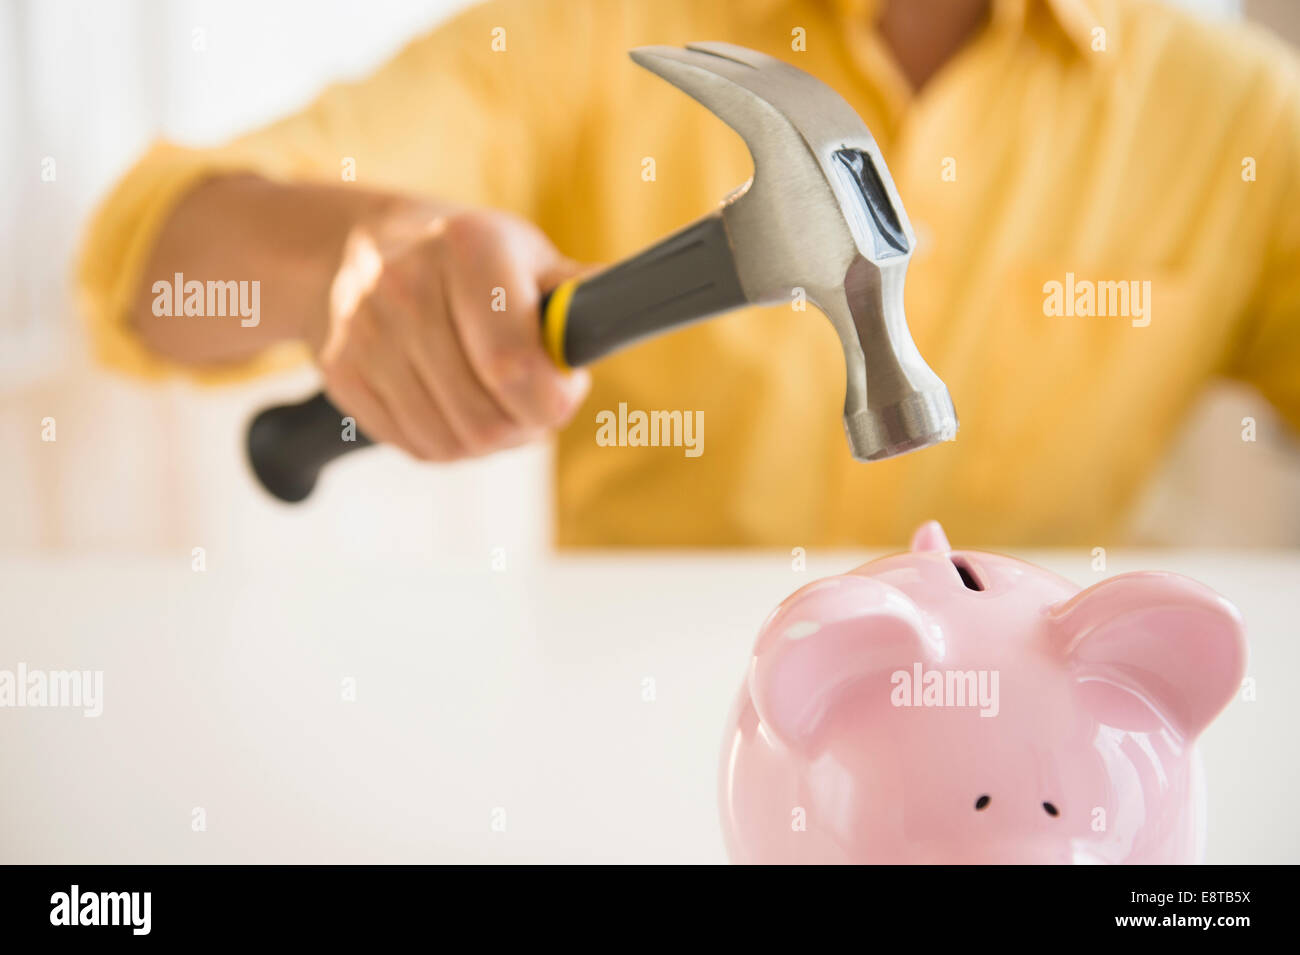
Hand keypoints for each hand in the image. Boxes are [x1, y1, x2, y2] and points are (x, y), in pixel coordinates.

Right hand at [310, 206, 590, 460]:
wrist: (361, 248)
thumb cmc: (468, 258)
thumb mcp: (526, 254)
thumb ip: (574, 294)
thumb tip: (617, 316)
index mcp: (468, 247)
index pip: (513, 365)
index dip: (553, 399)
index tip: (566, 389)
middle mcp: (406, 285)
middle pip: (485, 419)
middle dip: (527, 425)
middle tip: (536, 403)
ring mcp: (366, 333)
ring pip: (453, 442)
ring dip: (491, 439)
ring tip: (499, 403)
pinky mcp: (342, 373)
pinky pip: (418, 446)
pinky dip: (451, 442)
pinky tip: (458, 405)